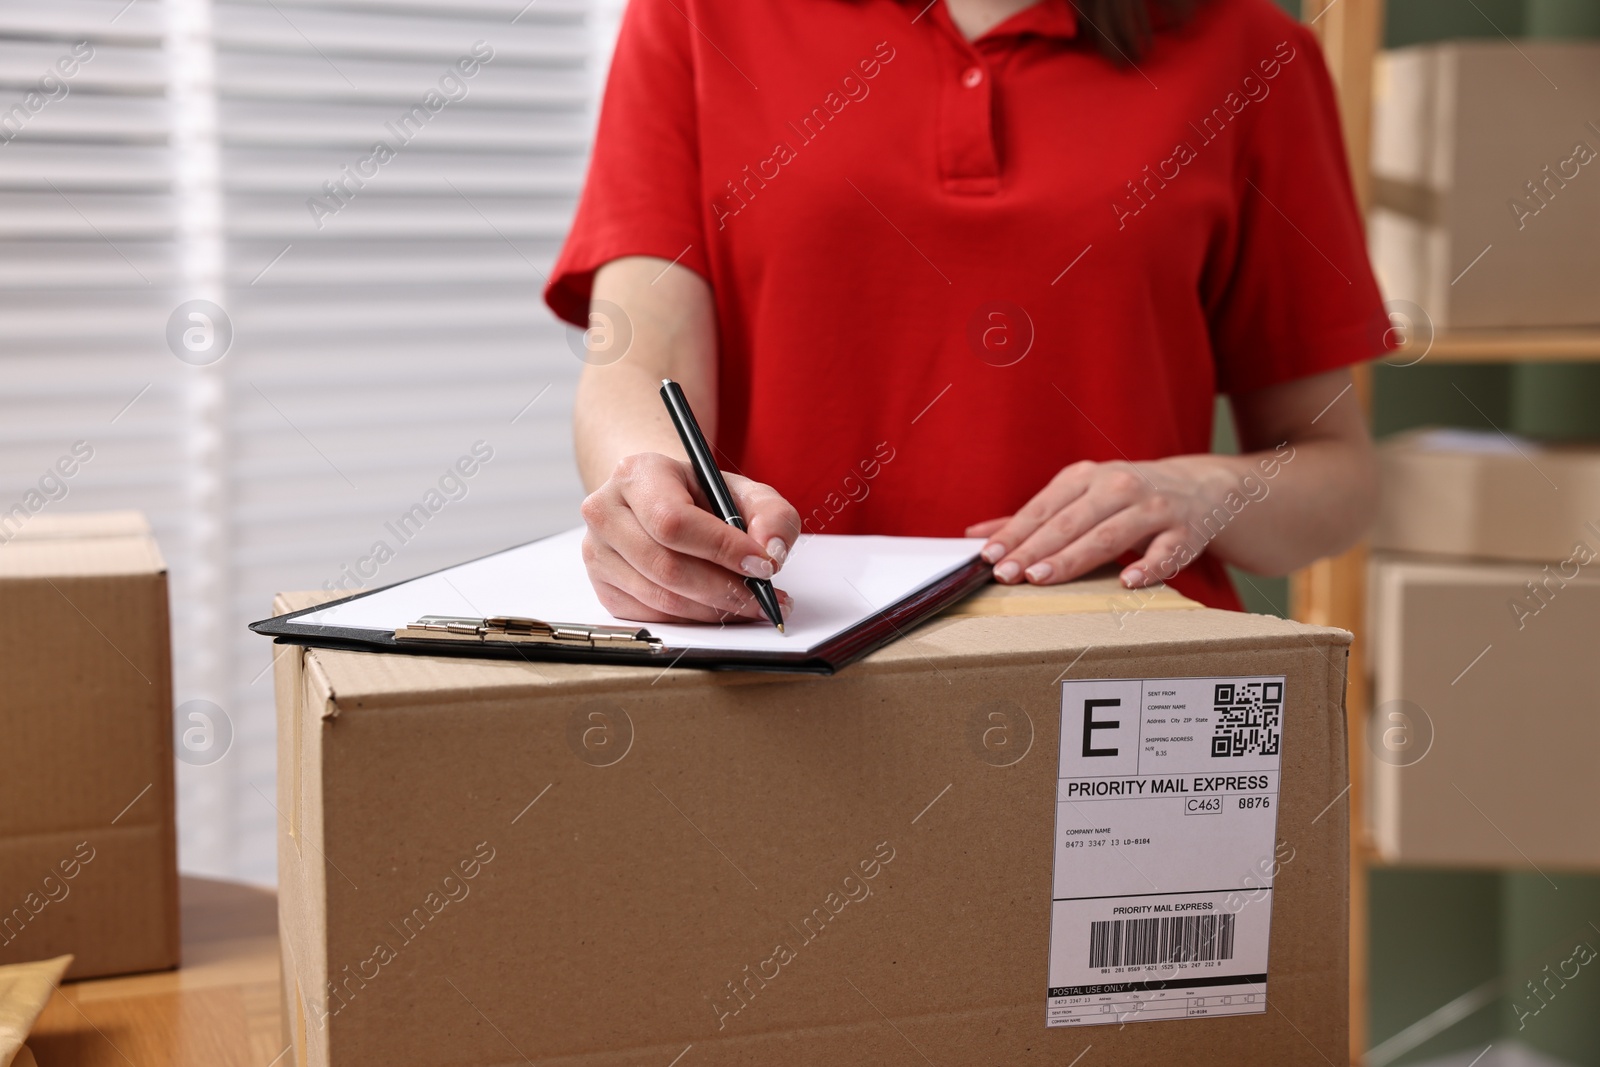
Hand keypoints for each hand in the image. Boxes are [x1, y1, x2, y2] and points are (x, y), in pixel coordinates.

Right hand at [580, 452, 800, 622]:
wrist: (658, 501)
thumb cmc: (701, 497)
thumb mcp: (743, 492)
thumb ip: (771, 515)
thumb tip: (772, 553)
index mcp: (638, 473)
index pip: (674, 520)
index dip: (722, 548)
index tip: (762, 565)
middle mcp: (606, 511)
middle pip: (666, 565)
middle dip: (724, 589)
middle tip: (764, 598)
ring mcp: (597, 552)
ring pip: (660, 598)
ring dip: (714, 610)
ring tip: (752, 606)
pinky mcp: (603, 587)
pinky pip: (652, 616)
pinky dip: (693, 619)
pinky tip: (718, 609)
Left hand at [966, 458, 1229, 588]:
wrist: (1199, 487)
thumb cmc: (1126, 497)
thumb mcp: (1081, 494)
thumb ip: (1033, 517)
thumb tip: (976, 535)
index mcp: (1087, 477)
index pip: (1044, 508)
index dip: (1015, 532)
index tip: (989, 557)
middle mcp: (1119, 487)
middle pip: (1071, 521)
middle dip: (1036, 548)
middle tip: (1007, 574)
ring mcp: (1153, 508)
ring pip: (1110, 535)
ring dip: (1075, 557)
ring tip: (1043, 577)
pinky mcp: (1184, 532)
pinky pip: (1165, 551)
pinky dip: (1148, 566)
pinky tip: (1126, 581)